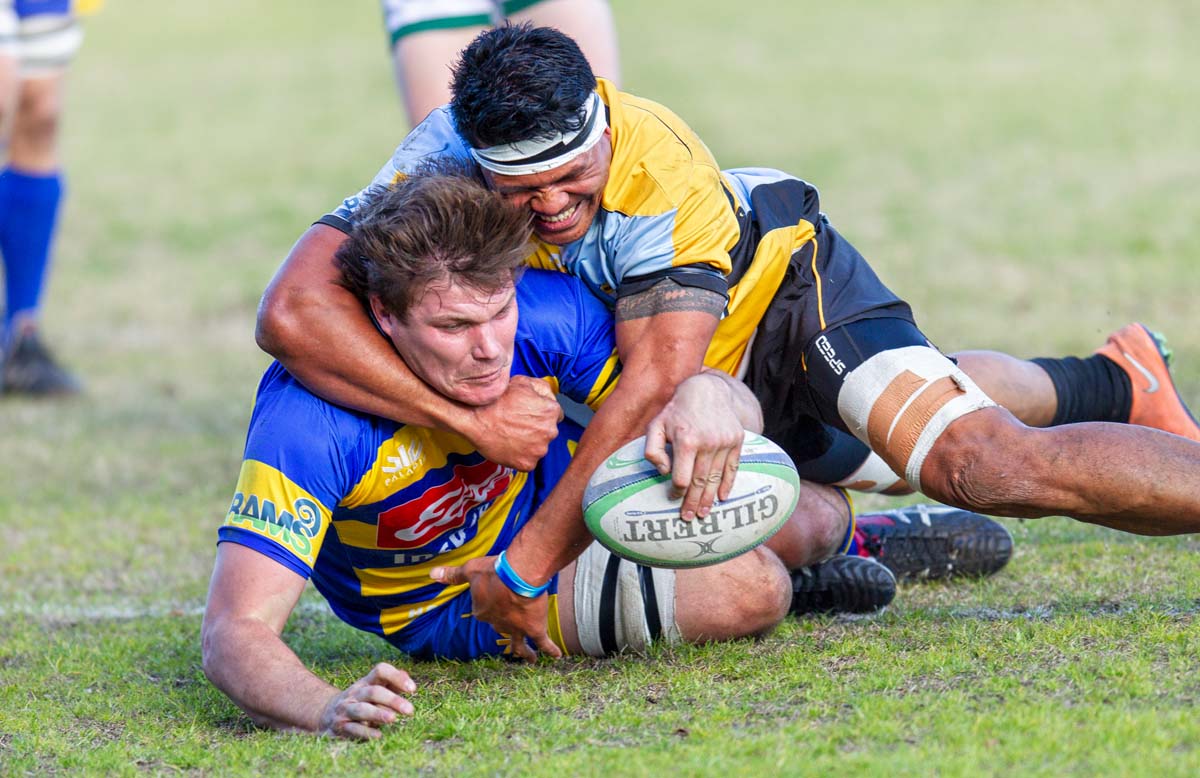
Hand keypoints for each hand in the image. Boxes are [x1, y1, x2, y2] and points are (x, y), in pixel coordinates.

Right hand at [318, 663, 416, 740]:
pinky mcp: (340, 726)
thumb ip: (392, 684)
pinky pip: (353, 729)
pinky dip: (366, 732)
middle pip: (373, 692)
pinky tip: (378, 736)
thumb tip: (408, 679)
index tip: (413, 689)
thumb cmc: (361, 702)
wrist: (327, 714)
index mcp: (366, 682)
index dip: (396, 677)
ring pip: (361, 710)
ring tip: (393, 719)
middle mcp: (355, 693)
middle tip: (409, 710)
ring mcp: (346, 709)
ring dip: (378, 714)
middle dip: (392, 700)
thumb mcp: (374, 690)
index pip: (380, 671)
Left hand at [431, 556, 561, 662]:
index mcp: (482, 612)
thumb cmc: (493, 571)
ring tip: (529, 659)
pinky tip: (557, 656)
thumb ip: (452, 575)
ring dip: (523, 652)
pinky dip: (549, 649)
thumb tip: (431, 574)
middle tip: (509, 626)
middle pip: (500, 627)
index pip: (484, 611)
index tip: (495, 592)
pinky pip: (543, 642)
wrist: (518, 575)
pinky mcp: (534, 628)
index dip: (489, 601)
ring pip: (519, 644)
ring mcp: (517, 629)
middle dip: (504, 626)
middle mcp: (498, 624)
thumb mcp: (470, 570)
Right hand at [467, 376, 563, 470]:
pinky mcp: (527, 464)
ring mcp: (539, 450)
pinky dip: (520, 456)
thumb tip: (549, 398)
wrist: (476, 418)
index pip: (555, 415)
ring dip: (530, 443)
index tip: (528, 415)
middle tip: (517, 424)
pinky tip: (509, 446)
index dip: (540, 414)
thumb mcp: (523, 382)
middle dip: (537, 429)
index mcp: (551, 411)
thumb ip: (542, 388)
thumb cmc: (497, 399)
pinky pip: (528, 461)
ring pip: (539, 447)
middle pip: (548, 432)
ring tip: (511, 435)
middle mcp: (550, 431)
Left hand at [643, 373, 744, 519]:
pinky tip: (723, 497)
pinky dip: (728, 484)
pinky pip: (733, 468)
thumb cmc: (676, 411)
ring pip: (716, 478)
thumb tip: (663, 471)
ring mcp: (725, 442)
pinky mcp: (737, 440)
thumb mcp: (656, 425)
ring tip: (703, 513)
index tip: (672, 498)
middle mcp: (708, 443)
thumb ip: (652, 450)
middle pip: (700, 482)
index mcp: (686, 440)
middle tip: (688, 518)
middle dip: (693, 503)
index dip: (676, 492)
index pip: (681, 478)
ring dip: (710, 499)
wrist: (706, 390)